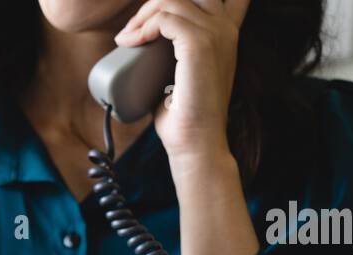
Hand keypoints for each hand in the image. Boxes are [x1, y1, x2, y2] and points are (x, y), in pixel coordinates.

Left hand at [115, 0, 250, 163]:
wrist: (195, 143)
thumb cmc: (184, 116)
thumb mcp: (179, 74)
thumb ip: (170, 51)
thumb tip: (139, 44)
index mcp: (224, 33)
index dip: (181, 0)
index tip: (152, 21)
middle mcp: (224, 28)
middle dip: (155, 4)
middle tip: (133, 29)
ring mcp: (216, 34)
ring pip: (172, 0)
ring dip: (143, 15)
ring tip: (127, 38)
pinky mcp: (200, 44)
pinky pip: (165, 17)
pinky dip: (143, 27)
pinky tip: (131, 43)